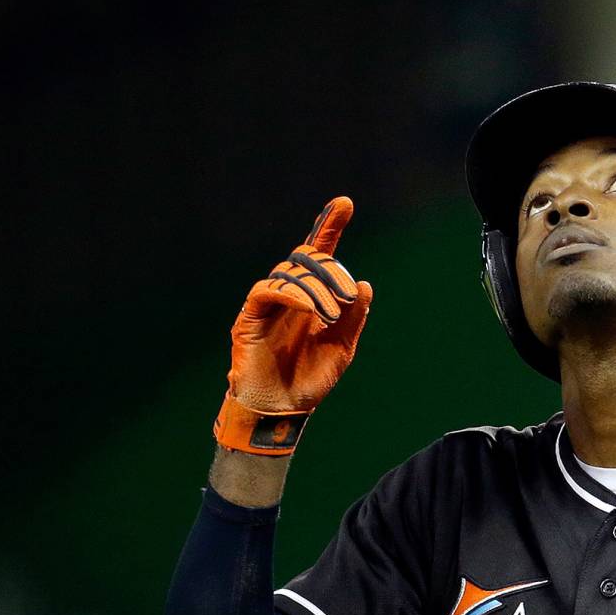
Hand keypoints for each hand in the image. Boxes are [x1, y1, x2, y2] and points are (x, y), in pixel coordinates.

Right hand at [214, 197, 372, 453]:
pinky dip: (292, 294)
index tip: (345, 204)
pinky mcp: (250, 315)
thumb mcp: (342, 348)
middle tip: (346, 293)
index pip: (318, 254)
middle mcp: (288, 294)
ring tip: (331, 314)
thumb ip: (354, 318)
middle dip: (330, 269)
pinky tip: (311, 310)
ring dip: (316, 288)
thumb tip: (365, 285)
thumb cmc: (309, 380)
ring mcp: (268, 302)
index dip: (329, 226)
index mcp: (311, 297)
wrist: (283, 411)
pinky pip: (267, 289)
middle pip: (306, 258)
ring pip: (290, 273)